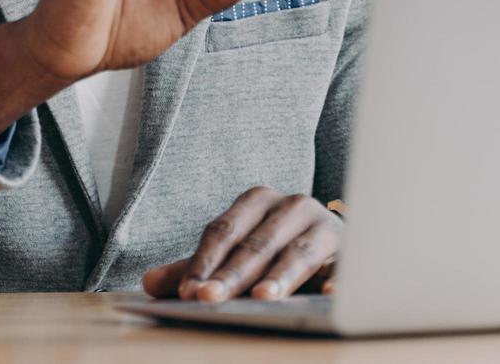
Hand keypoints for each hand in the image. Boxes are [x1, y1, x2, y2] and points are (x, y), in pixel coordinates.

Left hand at [141, 188, 341, 300]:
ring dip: (279, 276)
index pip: (224, 230)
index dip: (204, 261)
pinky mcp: (350, 250)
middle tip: (210, 299)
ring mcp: (323, 226)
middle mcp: (291, 206)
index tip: (188, 291)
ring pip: (297, 252)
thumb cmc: (274, 250)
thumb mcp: (233, 254)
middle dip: (232, 275)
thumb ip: (195, 267)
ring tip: (261, 299)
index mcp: (257, 200)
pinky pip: (342, 267)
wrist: (332, 243)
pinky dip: (336, 280)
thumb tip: (149, 283)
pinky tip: (326, 296)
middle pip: (256, 244)